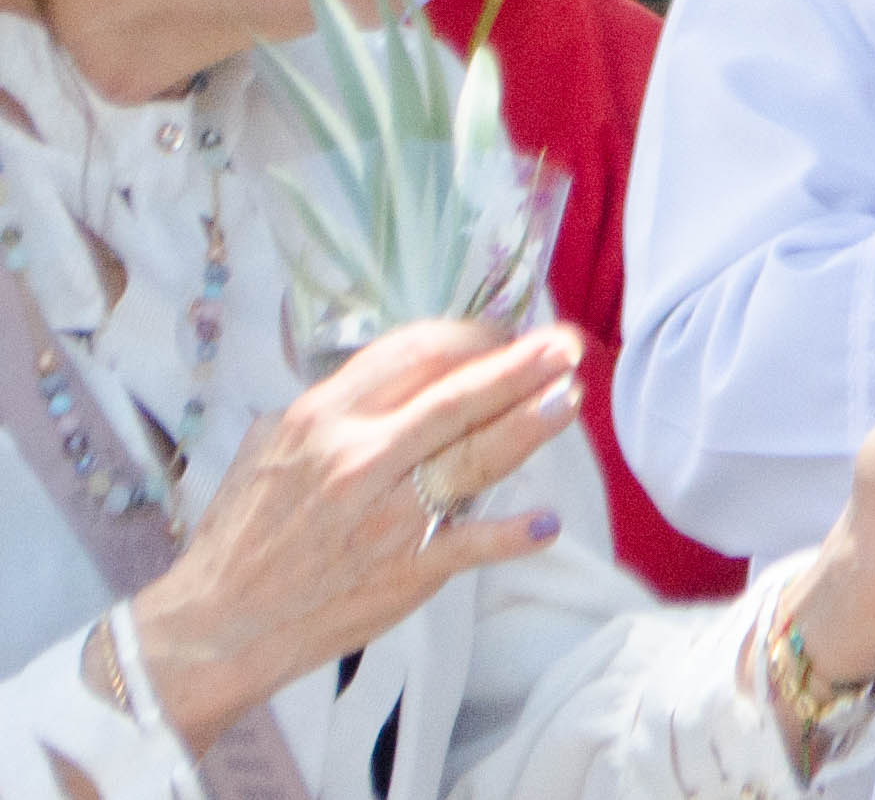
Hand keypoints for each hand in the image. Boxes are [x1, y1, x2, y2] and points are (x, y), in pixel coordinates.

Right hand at [126, 321, 582, 744]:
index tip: (506, 334)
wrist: (219, 624)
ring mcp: (387, 516)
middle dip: (520, 366)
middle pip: (457, 398)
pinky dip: (512, 534)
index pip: (414, 356)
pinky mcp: (407, 569)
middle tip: (567, 345)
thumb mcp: (268, 448)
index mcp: (322, 420)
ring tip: (571, 397)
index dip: (471, 338)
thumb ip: (331, 409)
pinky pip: (472, 544)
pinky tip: (545, 522)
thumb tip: (394, 376)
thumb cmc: (242, 534)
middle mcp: (359, 459)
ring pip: (475, 458)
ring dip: (530, 425)